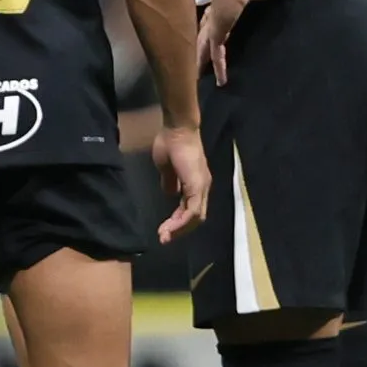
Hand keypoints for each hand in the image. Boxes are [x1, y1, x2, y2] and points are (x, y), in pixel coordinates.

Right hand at [153, 124, 209, 243]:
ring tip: (164, 235)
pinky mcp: (197, 186)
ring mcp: (201, 187)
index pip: (190, 209)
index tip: (163, 230)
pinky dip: (181, 222)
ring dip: (179, 229)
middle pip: (196, 218)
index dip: (178, 222)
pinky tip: (169, 228)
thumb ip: (170, 182)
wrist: (177, 128)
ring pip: (195, 217)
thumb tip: (169, 193)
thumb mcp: (166, 168)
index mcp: (196, 183)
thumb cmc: (170, 143)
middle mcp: (202, 187)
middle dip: (179, 230)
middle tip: (163, 237)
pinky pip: (192, 211)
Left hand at [195, 0, 307, 86]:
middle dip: (202, 51)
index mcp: (224, 8)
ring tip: (200, 80)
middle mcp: (215, 19)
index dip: (217, 33)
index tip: (218, 40)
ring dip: (204, 64)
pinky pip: (216, 55)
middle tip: (199, 66)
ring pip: (205, 50)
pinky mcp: (217, 33)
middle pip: (205, 39)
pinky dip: (219, 68)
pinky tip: (221, 82)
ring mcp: (214, 27)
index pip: (217, 24)